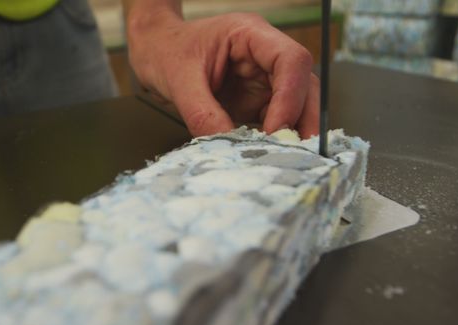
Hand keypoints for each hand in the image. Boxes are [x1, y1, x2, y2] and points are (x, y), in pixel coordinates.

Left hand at [127, 11, 318, 137]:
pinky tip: (261, 153)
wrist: (154, 51)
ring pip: (294, 105)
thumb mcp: (178, 80)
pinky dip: (271, 138)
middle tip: (296, 151)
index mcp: (250, 35)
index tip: (275, 128)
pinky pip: (273, 120)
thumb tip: (226, 144)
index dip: (290, 95)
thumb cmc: (165, 51)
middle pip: (303, 84)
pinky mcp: (254, 100)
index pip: (290, 60)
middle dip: (302, 118)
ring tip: (278, 156)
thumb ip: (202, 113)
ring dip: (290, 131)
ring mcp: (261, 79)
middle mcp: (264, 56)